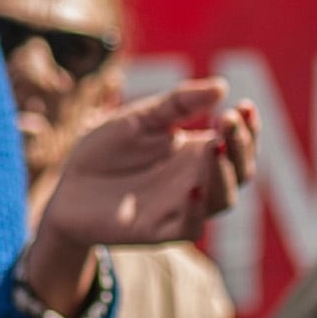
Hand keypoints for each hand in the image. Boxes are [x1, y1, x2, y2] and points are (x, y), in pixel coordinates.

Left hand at [27, 80, 257, 313]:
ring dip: (223, 174)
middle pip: (240, 171)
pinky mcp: (160, 231)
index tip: (245, 105)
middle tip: (229, 119)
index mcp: (197, 153)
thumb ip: (178, 104)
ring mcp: (182, 208)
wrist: (67, 185)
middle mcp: (198, 181)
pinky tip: (194, 188)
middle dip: (240, 146)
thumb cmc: (106, 150)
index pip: (237, 144)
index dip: (249, 128)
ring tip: (214, 146)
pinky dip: (196, 210)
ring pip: (222, 199)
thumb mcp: (140, 118)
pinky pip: (190, 227)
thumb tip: (221, 86)